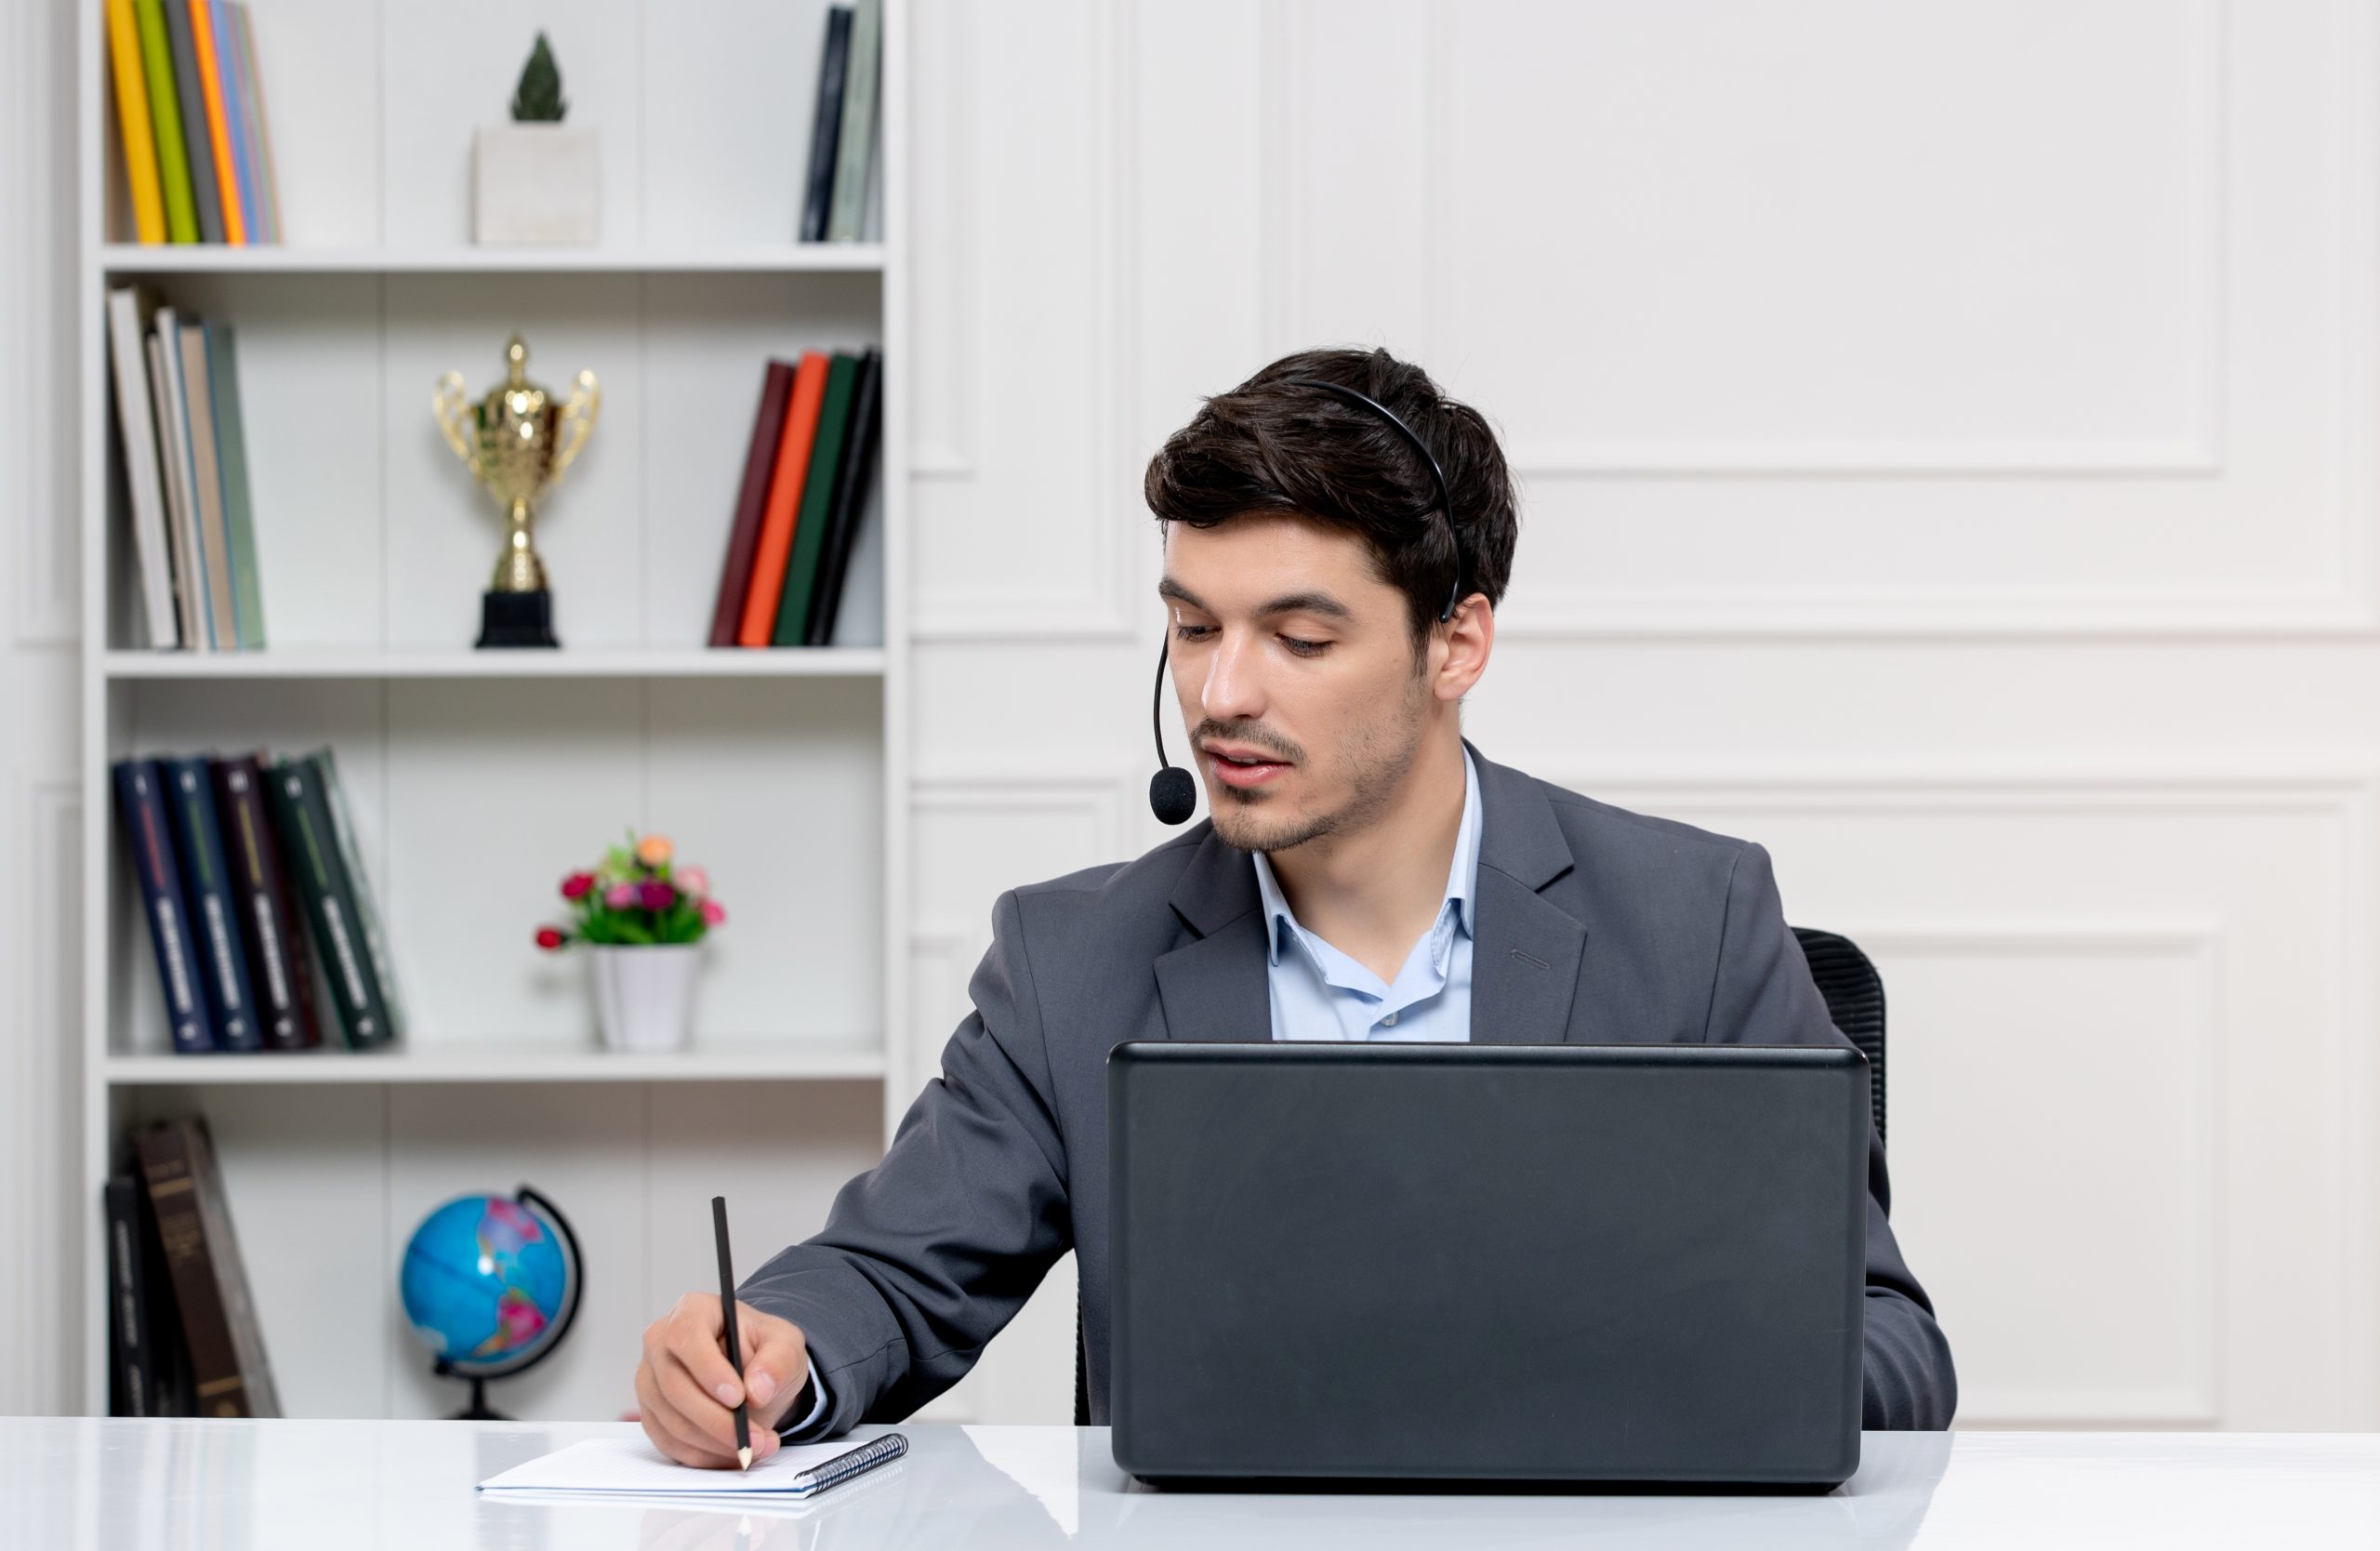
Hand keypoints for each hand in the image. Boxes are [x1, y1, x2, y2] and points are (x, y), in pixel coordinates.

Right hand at [636, 1293, 809, 1467]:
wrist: (753, 1374)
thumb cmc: (763, 1351)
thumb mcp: (785, 1346)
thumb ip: (777, 1361)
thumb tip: (757, 1389)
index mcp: (692, 1310)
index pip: (686, 1337)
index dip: (709, 1370)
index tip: (739, 1398)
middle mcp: (660, 1342)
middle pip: (674, 1386)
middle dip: (717, 1420)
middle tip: (755, 1439)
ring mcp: (650, 1380)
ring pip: (671, 1420)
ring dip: (714, 1443)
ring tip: (756, 1447)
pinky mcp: (651, 1413)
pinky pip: (669, 1443)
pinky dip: (703, 1455)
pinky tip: (732, 1454)